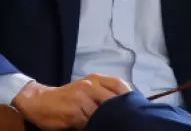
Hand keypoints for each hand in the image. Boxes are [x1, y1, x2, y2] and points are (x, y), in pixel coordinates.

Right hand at [11, 74, 130, 129]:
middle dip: (119, 110)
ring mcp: (81, 99)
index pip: (119, 84)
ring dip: (107, 120)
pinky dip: (93, 126)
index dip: (129, 95)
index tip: (135, 105)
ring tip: (112, 124)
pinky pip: (88, 122)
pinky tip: (95, 127)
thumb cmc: (67, 96)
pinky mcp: (73, 113)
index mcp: (95, 79)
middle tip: (126, 117)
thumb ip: (103, 91)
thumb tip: (124, 102)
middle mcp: (90, 86)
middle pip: (113, 99)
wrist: (39, 101)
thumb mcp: (87, 87)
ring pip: (101, 113)